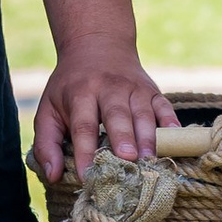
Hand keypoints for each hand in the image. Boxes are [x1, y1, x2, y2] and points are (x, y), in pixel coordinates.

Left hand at [30, 43, 179, 182]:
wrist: (96, 44)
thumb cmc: (69, 87)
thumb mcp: (48, 109)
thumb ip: (47, 144)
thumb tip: (54, 176)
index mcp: (80, 93)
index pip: (83, 126)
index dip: (85, 151)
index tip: (88, 176)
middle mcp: (108, 88)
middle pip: (116, 115)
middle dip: (123, 137)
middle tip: (128, 159)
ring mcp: (133, 88)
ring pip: (142, 113)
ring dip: (147, 136)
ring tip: (149, 160)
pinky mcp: (151, 90)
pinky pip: (163, 105)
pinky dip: (170, 121)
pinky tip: (174, 138)